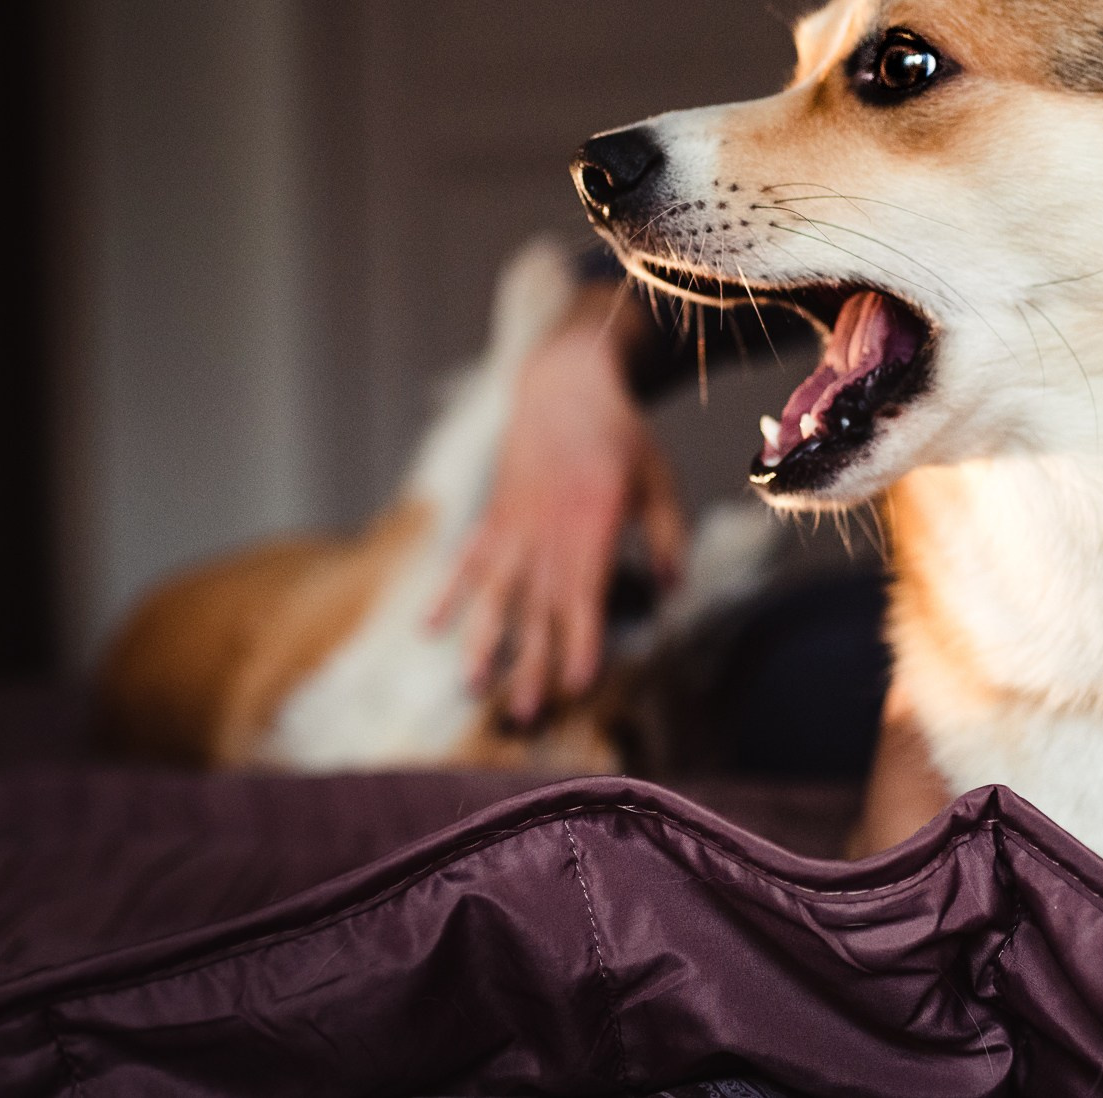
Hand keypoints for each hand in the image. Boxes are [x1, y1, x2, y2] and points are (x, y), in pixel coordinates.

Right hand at [430, 285, 685, 723]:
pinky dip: (446, 594)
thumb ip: (666, 536)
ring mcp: (513, 526)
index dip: (580, 639)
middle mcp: (546, 530)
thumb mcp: (659, 479)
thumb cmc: (621, 438)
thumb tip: (672, 588)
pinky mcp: (492, 519)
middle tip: (526, 715)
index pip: (584, 593)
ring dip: (482, 642)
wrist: (563, 387)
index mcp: (592, 521)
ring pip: (494, 593)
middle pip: (537, 607)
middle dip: (530, 663)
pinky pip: (465, 561)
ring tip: (473, 687)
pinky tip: (430, 629)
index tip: (577, 683)